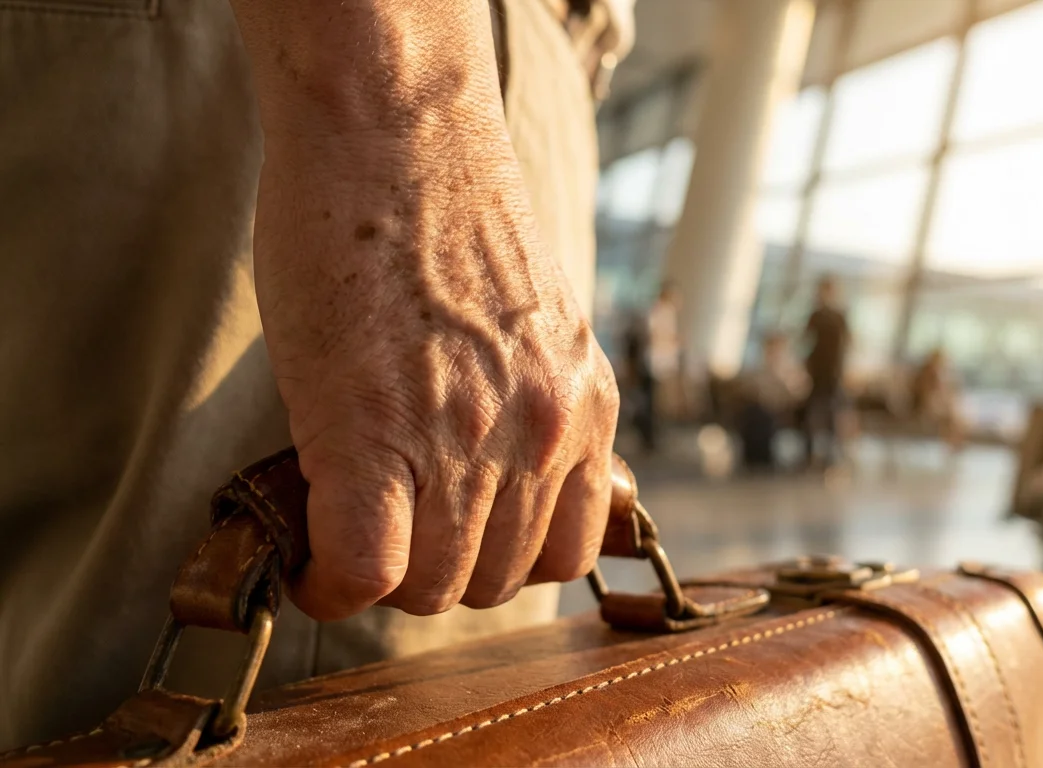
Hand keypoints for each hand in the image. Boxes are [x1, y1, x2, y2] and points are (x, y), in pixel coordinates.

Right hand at [236, 1, 618, 620]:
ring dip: (379, 578)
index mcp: (584, 407)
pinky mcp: (377, 431)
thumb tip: (491, 478)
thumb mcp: (530, 325)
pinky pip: (364, 567)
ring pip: (431, 588)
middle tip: (385, 534)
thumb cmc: (448, 213)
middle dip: (433, 573)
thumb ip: (529, 407)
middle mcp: (543, 433)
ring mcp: (468, 437)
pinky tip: (308, 559)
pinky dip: (329, 581)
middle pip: (493, 583)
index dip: (494, 563)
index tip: (444, 547)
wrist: (396, 133)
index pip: (562, 555)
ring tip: (342, 536)